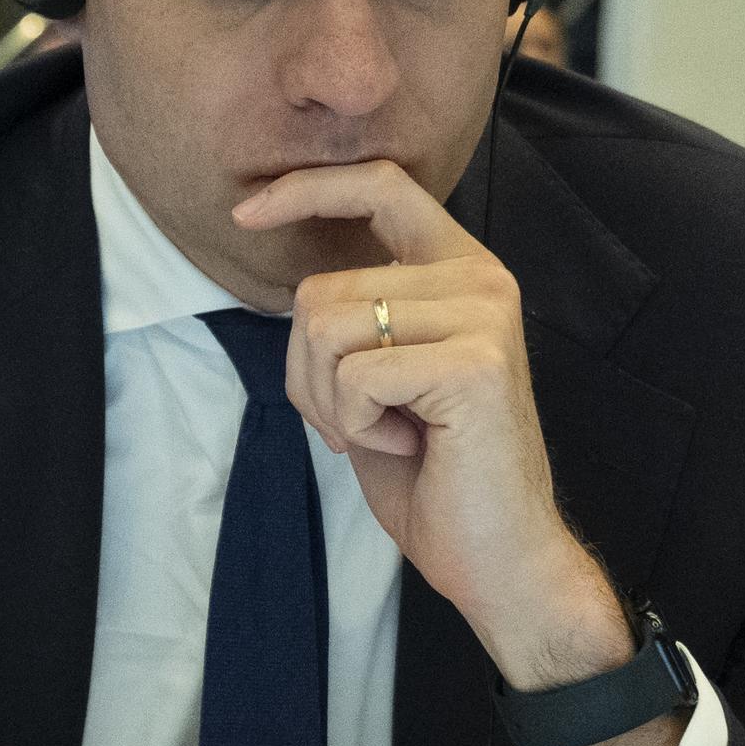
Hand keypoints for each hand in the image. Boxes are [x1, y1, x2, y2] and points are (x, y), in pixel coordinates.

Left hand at [237, 162, 677, 745]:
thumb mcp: (377, 376)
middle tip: (355, 423)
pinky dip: (356, 423)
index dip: (306, 189)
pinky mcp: (476, 363)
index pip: (381, 187)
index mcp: (460, 271)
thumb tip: (294, 284)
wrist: (499, 558)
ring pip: (328, 326)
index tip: (245, 213)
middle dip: (306, 370)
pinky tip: (408, 446)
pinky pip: (354, 375)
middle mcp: (481, 278)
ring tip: (385, 433)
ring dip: (329, 400)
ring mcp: (485, 316)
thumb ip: (352, 315)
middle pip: (322, 289)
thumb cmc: (434, 476)